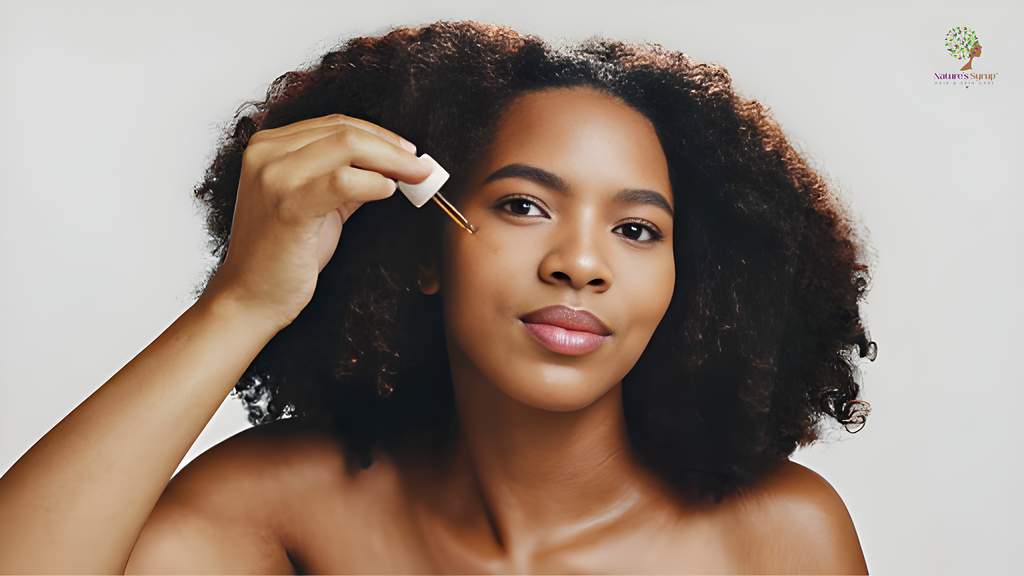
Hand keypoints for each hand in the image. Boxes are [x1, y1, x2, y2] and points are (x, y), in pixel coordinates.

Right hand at [203, 114, 431, 327]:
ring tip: (414, 178)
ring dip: (392, 162)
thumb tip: (388, 166)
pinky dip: (375, 184)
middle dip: (392, 147)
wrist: (250, 297)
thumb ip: (343, 179)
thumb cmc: (281, 255)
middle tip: (421, 165)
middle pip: (345, 130)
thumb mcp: (314, 204)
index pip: (334, 124)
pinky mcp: (288, 204)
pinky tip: (387, 192)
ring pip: (348, 146)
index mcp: (268, 146)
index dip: (379, 134)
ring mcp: (274, 175)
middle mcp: (266, 153)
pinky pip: (344, 181)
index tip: (407, 152)